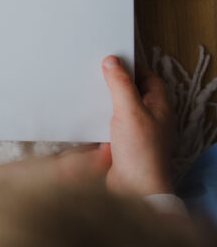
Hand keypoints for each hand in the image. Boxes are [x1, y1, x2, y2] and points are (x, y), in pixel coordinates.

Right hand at [100, 56, 173, 195]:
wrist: (135, 187)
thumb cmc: (141, 152)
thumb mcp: (129, 111)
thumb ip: (120, 84)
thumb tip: (112, 61)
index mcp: (159, 106)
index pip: (149, 77)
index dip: (132, 66)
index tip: (113, 58)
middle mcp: (151, 117)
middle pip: (135, 91)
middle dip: (117, 81)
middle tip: (98, 71)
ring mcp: (137, 131)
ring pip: (121, 107)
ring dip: (106, 99)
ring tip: (89, 90)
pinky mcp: (123, 143)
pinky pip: (111, 123)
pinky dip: (100, 116)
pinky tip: (87, 114)